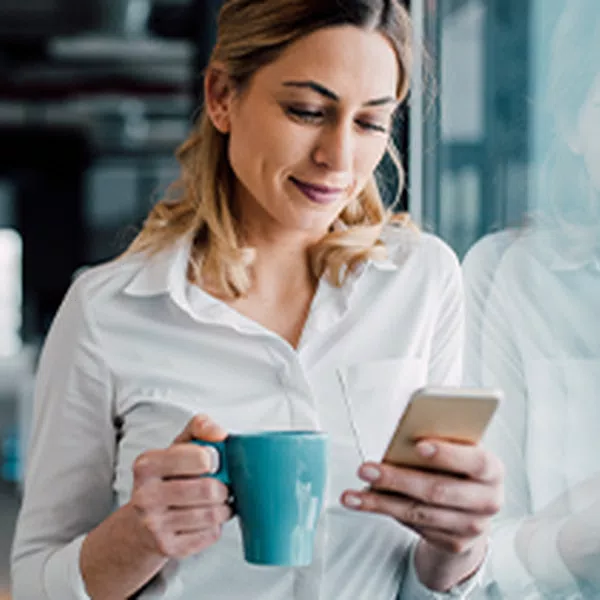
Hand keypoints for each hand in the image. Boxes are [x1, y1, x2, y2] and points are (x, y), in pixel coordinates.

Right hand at [129, 415, 232, 558]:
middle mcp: (146, 496)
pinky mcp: (168, 547)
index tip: (213, 462)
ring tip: (215, 502)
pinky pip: (210, 534)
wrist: (138, 526)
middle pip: (209, 489)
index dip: (215, 459)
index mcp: (147, 465)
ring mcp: (154, 525)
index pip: (200, 458)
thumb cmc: (165, 479)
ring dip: (222, 507)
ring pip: (212, 514)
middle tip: (219, 485)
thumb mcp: (176, 447)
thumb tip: (220, 434)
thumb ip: (199, 428)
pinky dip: (215, 526)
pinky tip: (204, 519)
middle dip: (222, 487)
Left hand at [341, 439, 503, 588]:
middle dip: (397, 479)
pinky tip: (366, 502)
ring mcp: (471, 526)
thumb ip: (442, 442)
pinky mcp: (453, 543)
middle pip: (438, 490)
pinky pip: (414, 526)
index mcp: (492, 470)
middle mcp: (487, 500)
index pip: (474, 461)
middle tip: (366, 469)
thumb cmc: (459, 468)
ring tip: (353, 493)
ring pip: (419, 512)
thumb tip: (404, 438)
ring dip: (381, 501)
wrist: (472, 508)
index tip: (418, 445)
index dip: (447, 454)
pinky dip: (387, 511)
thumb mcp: (459, 450)